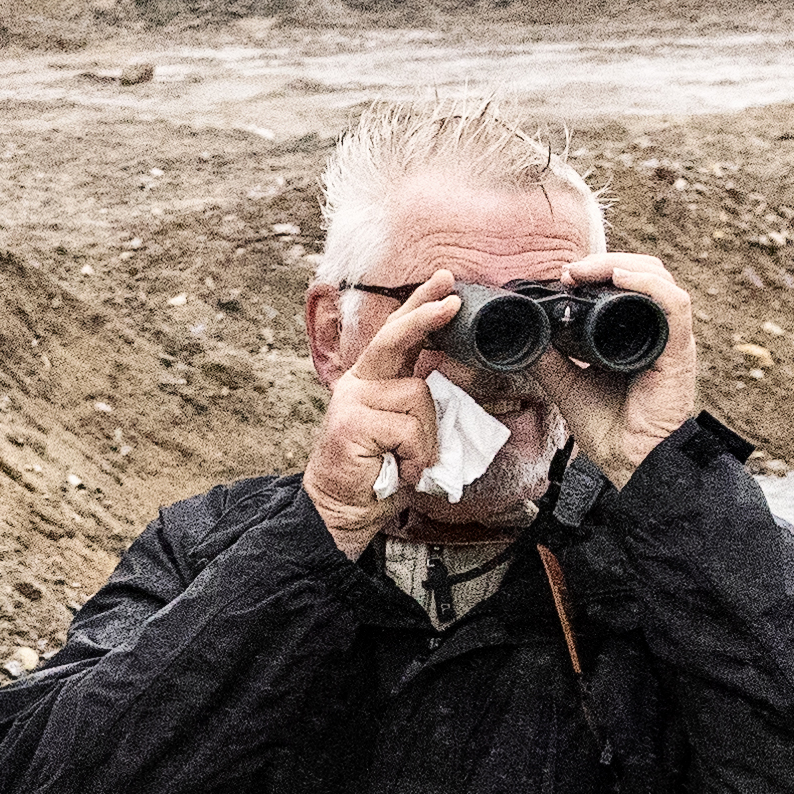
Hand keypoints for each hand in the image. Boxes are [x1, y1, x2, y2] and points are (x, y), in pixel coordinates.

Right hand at [297, 293, 444, 557]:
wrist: (341, 510)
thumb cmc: (377, 472)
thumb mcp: (406, 430)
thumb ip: (419, 401)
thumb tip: (448, 376)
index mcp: (372, 381)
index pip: (397, 335)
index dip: (420, 306)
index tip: (445, 283)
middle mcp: (358, 384)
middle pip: (395, 339)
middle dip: (425, 316)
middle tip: (452, 301)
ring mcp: (353, 401)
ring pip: (418, 398)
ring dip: (426, 438)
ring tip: (407, 461)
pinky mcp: (352, 424)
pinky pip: (409, 430)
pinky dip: (414, 456)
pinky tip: (397, 469)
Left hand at [554, 247, 707, 481]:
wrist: (631, 460)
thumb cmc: (608, 427)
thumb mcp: (567, 384)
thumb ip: (550, 359)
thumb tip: (523, 334)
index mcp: (635, 334)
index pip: (627, 284)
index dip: (599, 270)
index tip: (564, 274)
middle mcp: (656, 331)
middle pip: (643, 273)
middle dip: (606, 262)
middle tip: (570, 270)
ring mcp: (671, 339)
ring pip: (659, 279)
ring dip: (622, 266)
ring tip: (588, 270)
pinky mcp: (679, 351)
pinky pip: (674, 306)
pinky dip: (649, 285)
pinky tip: (622, 278)